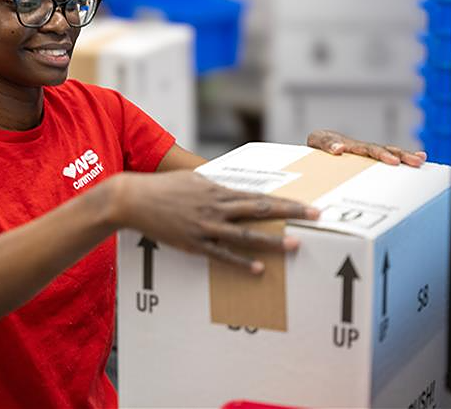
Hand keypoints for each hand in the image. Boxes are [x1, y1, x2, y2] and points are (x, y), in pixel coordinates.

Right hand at [111, 171, 319, 273]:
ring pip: (246, 234)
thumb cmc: (163, 187)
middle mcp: (216, 207)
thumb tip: (231, 189)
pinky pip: (222, 255)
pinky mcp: (194, 243)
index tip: (309, 204)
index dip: (287, 201)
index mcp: (218, 190)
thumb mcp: (192, 180)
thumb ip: (214, 185)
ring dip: (272, 240)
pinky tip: (259, 269)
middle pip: (261, 210)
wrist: (134, 199)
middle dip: (291, 213)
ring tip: (295, 244)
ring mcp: (206, 226)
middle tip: (317, 216)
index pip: (260, 196)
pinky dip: (241, 262)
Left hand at [307, 129, 426, 166]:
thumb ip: (326, 144)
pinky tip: (419, 158)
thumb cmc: (320, 143)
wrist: (320, 143)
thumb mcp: (317, 141)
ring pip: (390, 152)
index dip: (381, 155)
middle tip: (415, 161)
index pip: (368, 149)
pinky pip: (388, 158)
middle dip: (400, 155)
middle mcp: (363, 147)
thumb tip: (340, 149)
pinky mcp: (369, 160)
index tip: (392, 161)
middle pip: (384, 150)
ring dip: (405, 156)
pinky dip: (403, 158)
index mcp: (351, 145)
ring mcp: (368, 154)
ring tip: (420, 160)